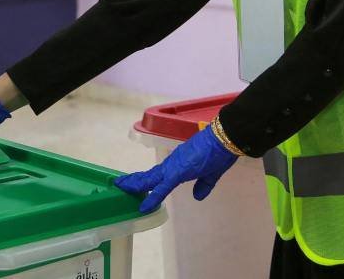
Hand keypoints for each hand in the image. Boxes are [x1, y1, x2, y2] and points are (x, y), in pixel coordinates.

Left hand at [114, 126, 237, 213]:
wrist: (223, 139)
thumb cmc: (218, 153)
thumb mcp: (211, 174)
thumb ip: (203, 185)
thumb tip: (197, 196)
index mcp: (178, 165)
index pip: (158, 175)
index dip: (147, 180)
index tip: (136, 184)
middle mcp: (172, 164)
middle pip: (149, 175)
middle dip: (134, 181)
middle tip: (120, 184)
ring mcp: (173, 167)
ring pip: (150, 179)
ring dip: (136, 184)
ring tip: (121, 188)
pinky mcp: (177, 172)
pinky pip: (162, 187)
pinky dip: (152, 197)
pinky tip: (144, 205)